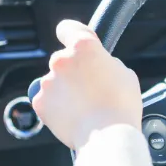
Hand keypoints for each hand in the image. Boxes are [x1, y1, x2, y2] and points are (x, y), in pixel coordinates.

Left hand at [32, 20, 142, 149]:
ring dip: (65, 89)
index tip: (70, 38)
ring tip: (84, 106)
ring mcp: (48, 82)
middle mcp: (62, 60)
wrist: (107, 137)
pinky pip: (47, 100)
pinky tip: (74, 115)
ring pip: (55, 81)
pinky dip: (57, 106)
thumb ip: (106, 63)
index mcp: (84, 47)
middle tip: (90, 87)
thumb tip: (98, 66)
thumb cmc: (121, 106)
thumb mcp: (125, 74)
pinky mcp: (40, 102)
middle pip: (63, 59)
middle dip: (73, 71)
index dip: (71, 33)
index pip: (68, 28)